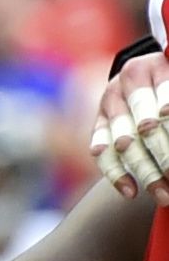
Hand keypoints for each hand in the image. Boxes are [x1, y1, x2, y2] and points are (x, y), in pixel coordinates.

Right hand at [95, 51, 168, 195]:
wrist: (152, 76)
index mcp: (156, 65)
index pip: (167, 102)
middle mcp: (128, 80)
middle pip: (145, 125)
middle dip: (164, 157)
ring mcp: (110, 101)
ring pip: (123, 142)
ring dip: (145, 172)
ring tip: (163, 195)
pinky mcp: (98, 120)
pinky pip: (101, 151)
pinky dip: (116, 174)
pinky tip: (130, 192)